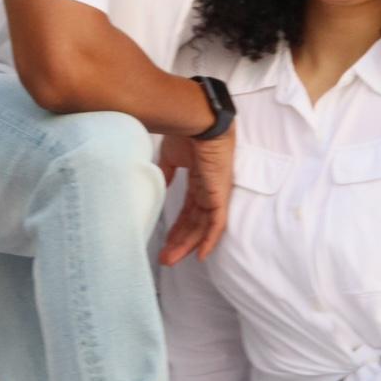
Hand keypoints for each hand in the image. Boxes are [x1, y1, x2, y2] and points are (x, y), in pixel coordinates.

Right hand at [159, 127, 233, 265]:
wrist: (197, 120)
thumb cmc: (185, 132)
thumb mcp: (171, 156)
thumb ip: (167, 173)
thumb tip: (159, 187)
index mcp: (199, 179)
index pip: (189, 209)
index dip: (178, 226)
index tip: (166, 240)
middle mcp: (209, 189)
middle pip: (194, 222)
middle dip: (179, 241)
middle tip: (165, 258)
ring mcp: (216, 193)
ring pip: (203, 227)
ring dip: (187, 245)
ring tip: (171, 260)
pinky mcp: (220, 195)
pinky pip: (217, 223)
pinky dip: (209, 240)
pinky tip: (200, 255)